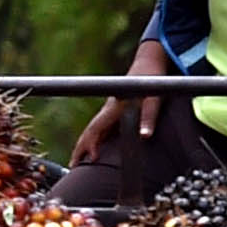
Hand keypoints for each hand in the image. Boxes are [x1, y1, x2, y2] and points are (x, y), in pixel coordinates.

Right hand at [73, 43, 176, 159]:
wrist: (151, 61)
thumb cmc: (152, 78)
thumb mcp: (154, 98)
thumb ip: (149, 117)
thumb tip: (144, 136)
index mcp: (114, 107)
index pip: (96, 128)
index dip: (91, 144)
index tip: (90, 159)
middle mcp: (109, 108)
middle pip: (89, 130)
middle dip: (80, 148)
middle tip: (72, 165)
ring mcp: (111, 109)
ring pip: (93, 129)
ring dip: (84, 144)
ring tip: (78, 160)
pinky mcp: (115, 109)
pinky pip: (100, 126)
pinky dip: (93, 138)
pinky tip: (94, 147)